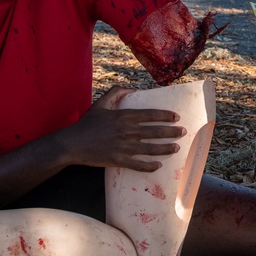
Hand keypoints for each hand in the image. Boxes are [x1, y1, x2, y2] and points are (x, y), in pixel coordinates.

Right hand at [65, 87, 185, 171]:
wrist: (72, 144)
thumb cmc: (87, 123)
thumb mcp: (101, 103)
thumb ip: (116, 92)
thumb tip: (133, 89)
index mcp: (123, 116)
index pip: (150, 114)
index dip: (165, 116)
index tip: (176, 117)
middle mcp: (126, 131)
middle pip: (155, 131)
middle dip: (172, 131)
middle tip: (183, 132)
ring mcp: (123, 146)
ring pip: (150, 148)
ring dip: (166, 148)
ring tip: (176, 147)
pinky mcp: (118, 160)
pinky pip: (138, 164)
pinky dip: (150, 166)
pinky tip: (159, 165)